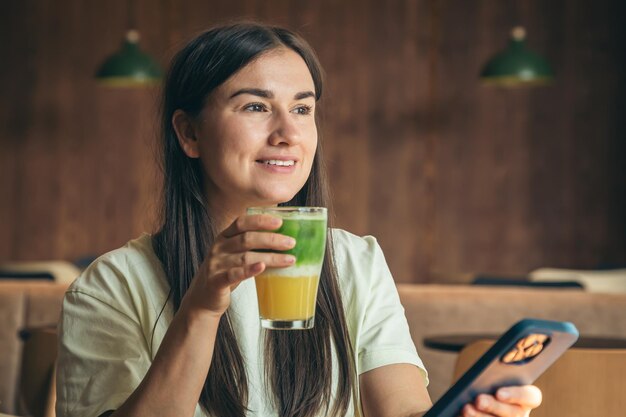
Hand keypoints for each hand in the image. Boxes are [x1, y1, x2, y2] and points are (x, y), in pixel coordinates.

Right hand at [181, 214, 295, 315]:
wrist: (203, 299)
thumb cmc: (226, 273)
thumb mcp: (234, 255)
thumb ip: (250, 245)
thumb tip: (284, 238)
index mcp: (224, 237)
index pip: (241, 222)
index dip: (260, 221)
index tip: (280, 222)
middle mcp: (218, 247)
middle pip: (247, 239)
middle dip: (271, 239)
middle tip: (291, 242)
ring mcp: (216, 264)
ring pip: (246, 257)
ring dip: (271, 258)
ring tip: (290, 259)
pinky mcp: (216, 281)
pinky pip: (233, 274)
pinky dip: (249, 270)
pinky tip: (262, 268)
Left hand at [461, 385, 541, 416]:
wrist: (473, 399)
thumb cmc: (483, 386)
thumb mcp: (489, 379)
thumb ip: (491, 377)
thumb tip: (482, 379)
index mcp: (524, 398)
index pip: (531, 396)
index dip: (516, 395)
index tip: (499, 393)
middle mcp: (519, 414)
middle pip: (514, 413)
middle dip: (494, 406)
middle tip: (479, 400)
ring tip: (466, 409)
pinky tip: (461, 415)